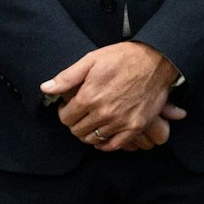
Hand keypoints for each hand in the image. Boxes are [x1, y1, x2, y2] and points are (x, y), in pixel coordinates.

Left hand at [44, 41, 184, 150]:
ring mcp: (120, 121)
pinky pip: (114, 145)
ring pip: (93, 139)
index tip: (69, 107)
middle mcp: (103, 113)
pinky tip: (103, 136)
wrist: (157, 60)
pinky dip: (105, 144)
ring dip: (89, 133)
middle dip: (75, 123)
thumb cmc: (124, 57)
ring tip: (92, 123)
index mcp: (89, 97)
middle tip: (81, 115)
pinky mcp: (135, 126)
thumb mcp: (91, 60)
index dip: (64, 112)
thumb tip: (46, 88)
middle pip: (78, 131)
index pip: (65, 118)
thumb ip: (67, 77)